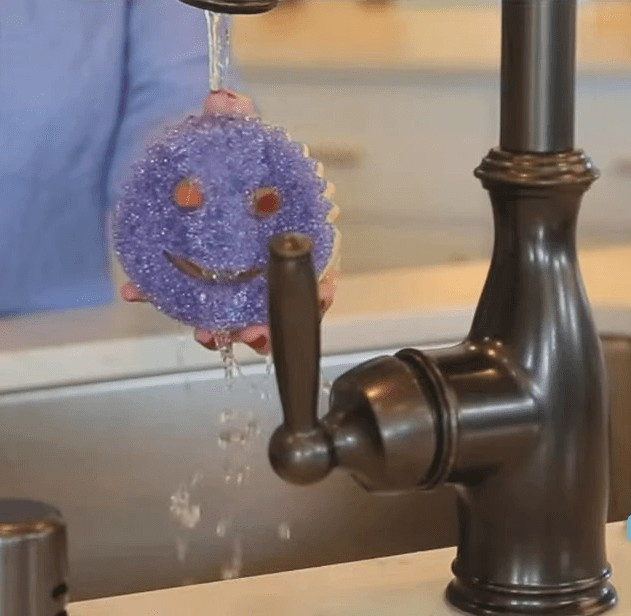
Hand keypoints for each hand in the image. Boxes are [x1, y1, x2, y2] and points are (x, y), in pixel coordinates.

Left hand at [119, 89, 337, 354]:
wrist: (196, 159)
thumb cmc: (230, 152)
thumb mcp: (237, 133)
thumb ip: (235, 118)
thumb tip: (225, 101)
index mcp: (292, 229)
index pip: (317, 265)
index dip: (320, 289)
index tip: (318, 299)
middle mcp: (268, 259)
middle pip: (279, 303)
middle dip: (268, 325)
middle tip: (250, 333)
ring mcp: (237, 273)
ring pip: (240, 313)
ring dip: (225, 330)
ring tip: (206, 334)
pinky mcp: (203, 276)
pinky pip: (193, 298)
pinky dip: (171, 302)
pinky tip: (140, 293)